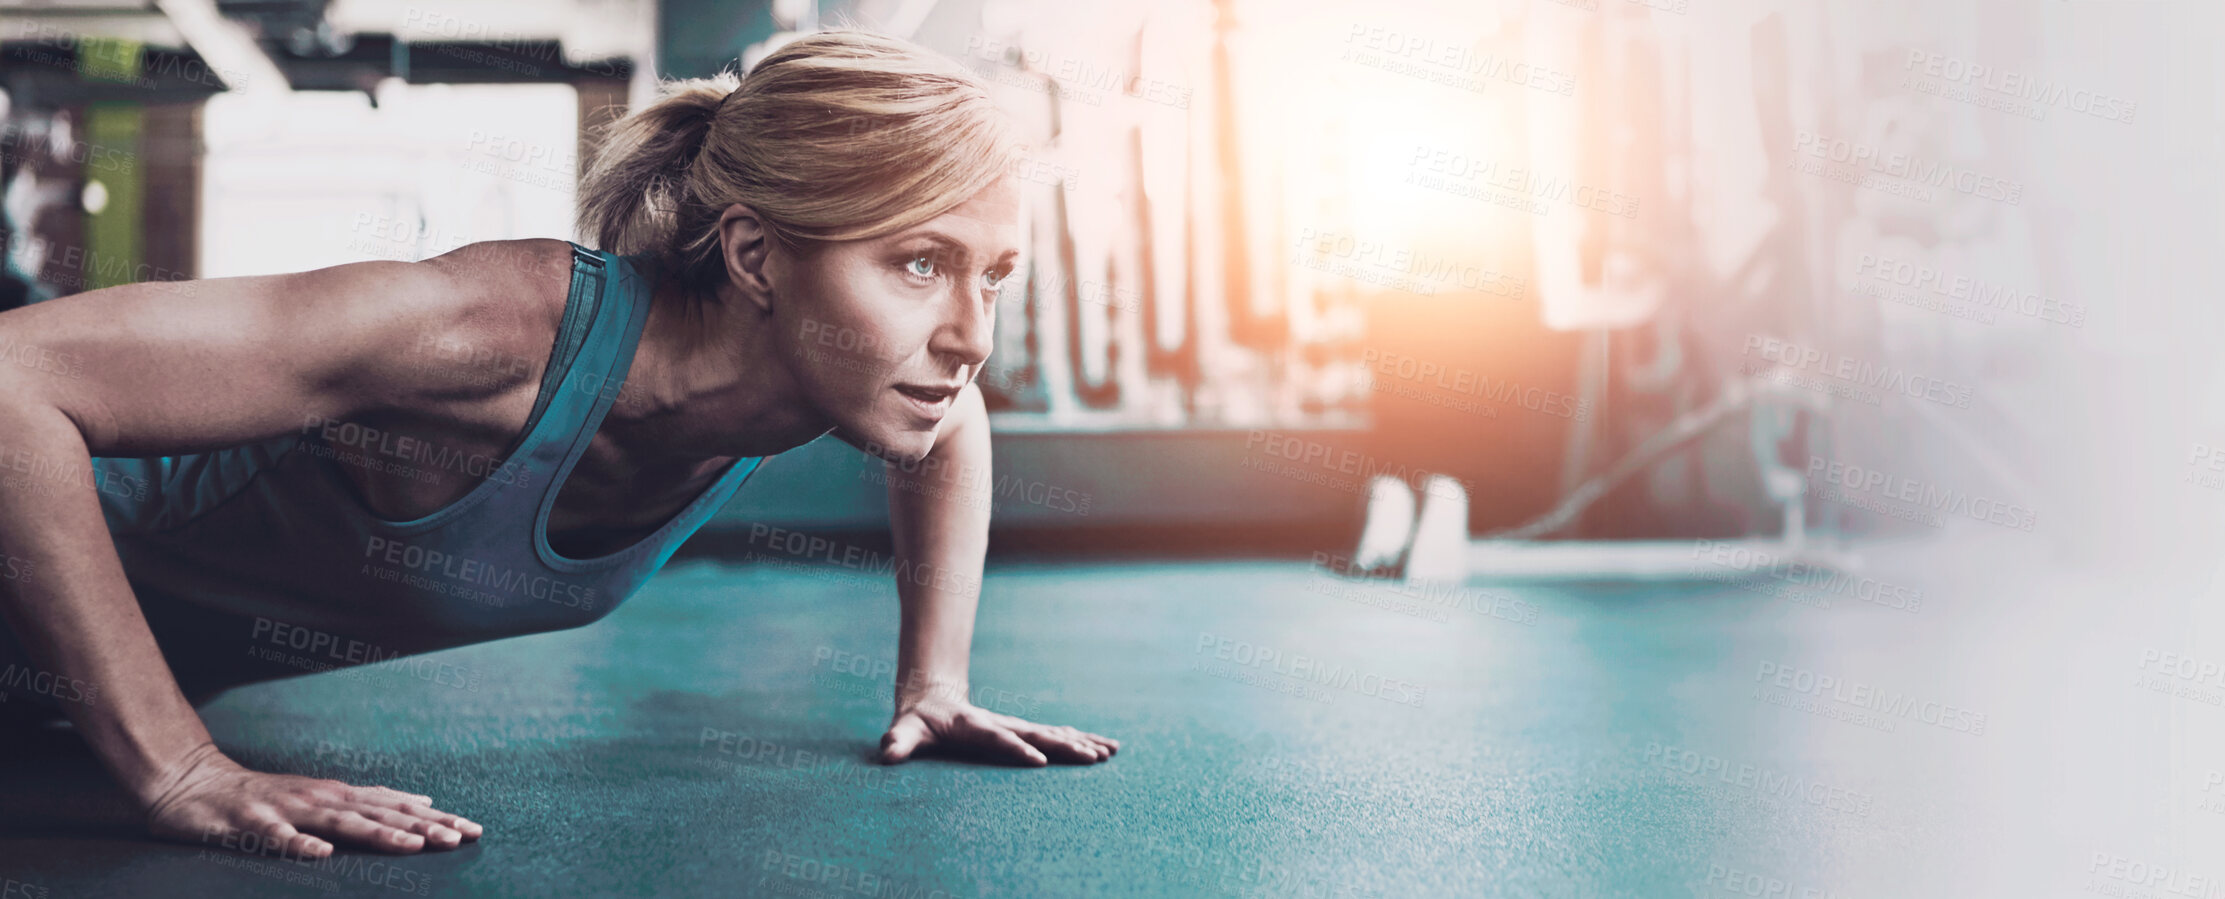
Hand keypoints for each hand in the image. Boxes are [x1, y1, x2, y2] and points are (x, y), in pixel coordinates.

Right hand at [141, 742, 481, 856]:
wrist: (191, 783)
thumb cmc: (264, 796)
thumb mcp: (324, 796)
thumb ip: (372, 801)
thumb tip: (425, 802)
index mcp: (339, 795)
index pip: (398, 806)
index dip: (436, 819)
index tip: (474, 831)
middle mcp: (320, 798)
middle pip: (380, 813)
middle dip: (422, 827)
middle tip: (460, 839)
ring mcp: (287, 809)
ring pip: (340, 822)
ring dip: (379, 833)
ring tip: (413, 845)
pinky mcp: (251, 823)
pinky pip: (277, 838)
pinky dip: (300, 845)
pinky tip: (322, 855)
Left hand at [877, 693, 1118, 766]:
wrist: (933, 699)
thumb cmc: (918, 722)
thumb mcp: (904, 730)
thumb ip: (898, 740)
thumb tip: (887, 752)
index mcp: (974, 727)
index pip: (999, 738)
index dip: (1017, 748)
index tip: (1039, 760)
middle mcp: (1001, 724)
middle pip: (1037, 735)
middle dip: (1065, 746)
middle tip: (1093, 757)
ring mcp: (1016, 726)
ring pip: (1054, 733)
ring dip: (1082, 742)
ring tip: (1110, 751)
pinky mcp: (1024, 732)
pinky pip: (1057, 735)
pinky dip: (1082, 741)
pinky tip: (1104, 748)